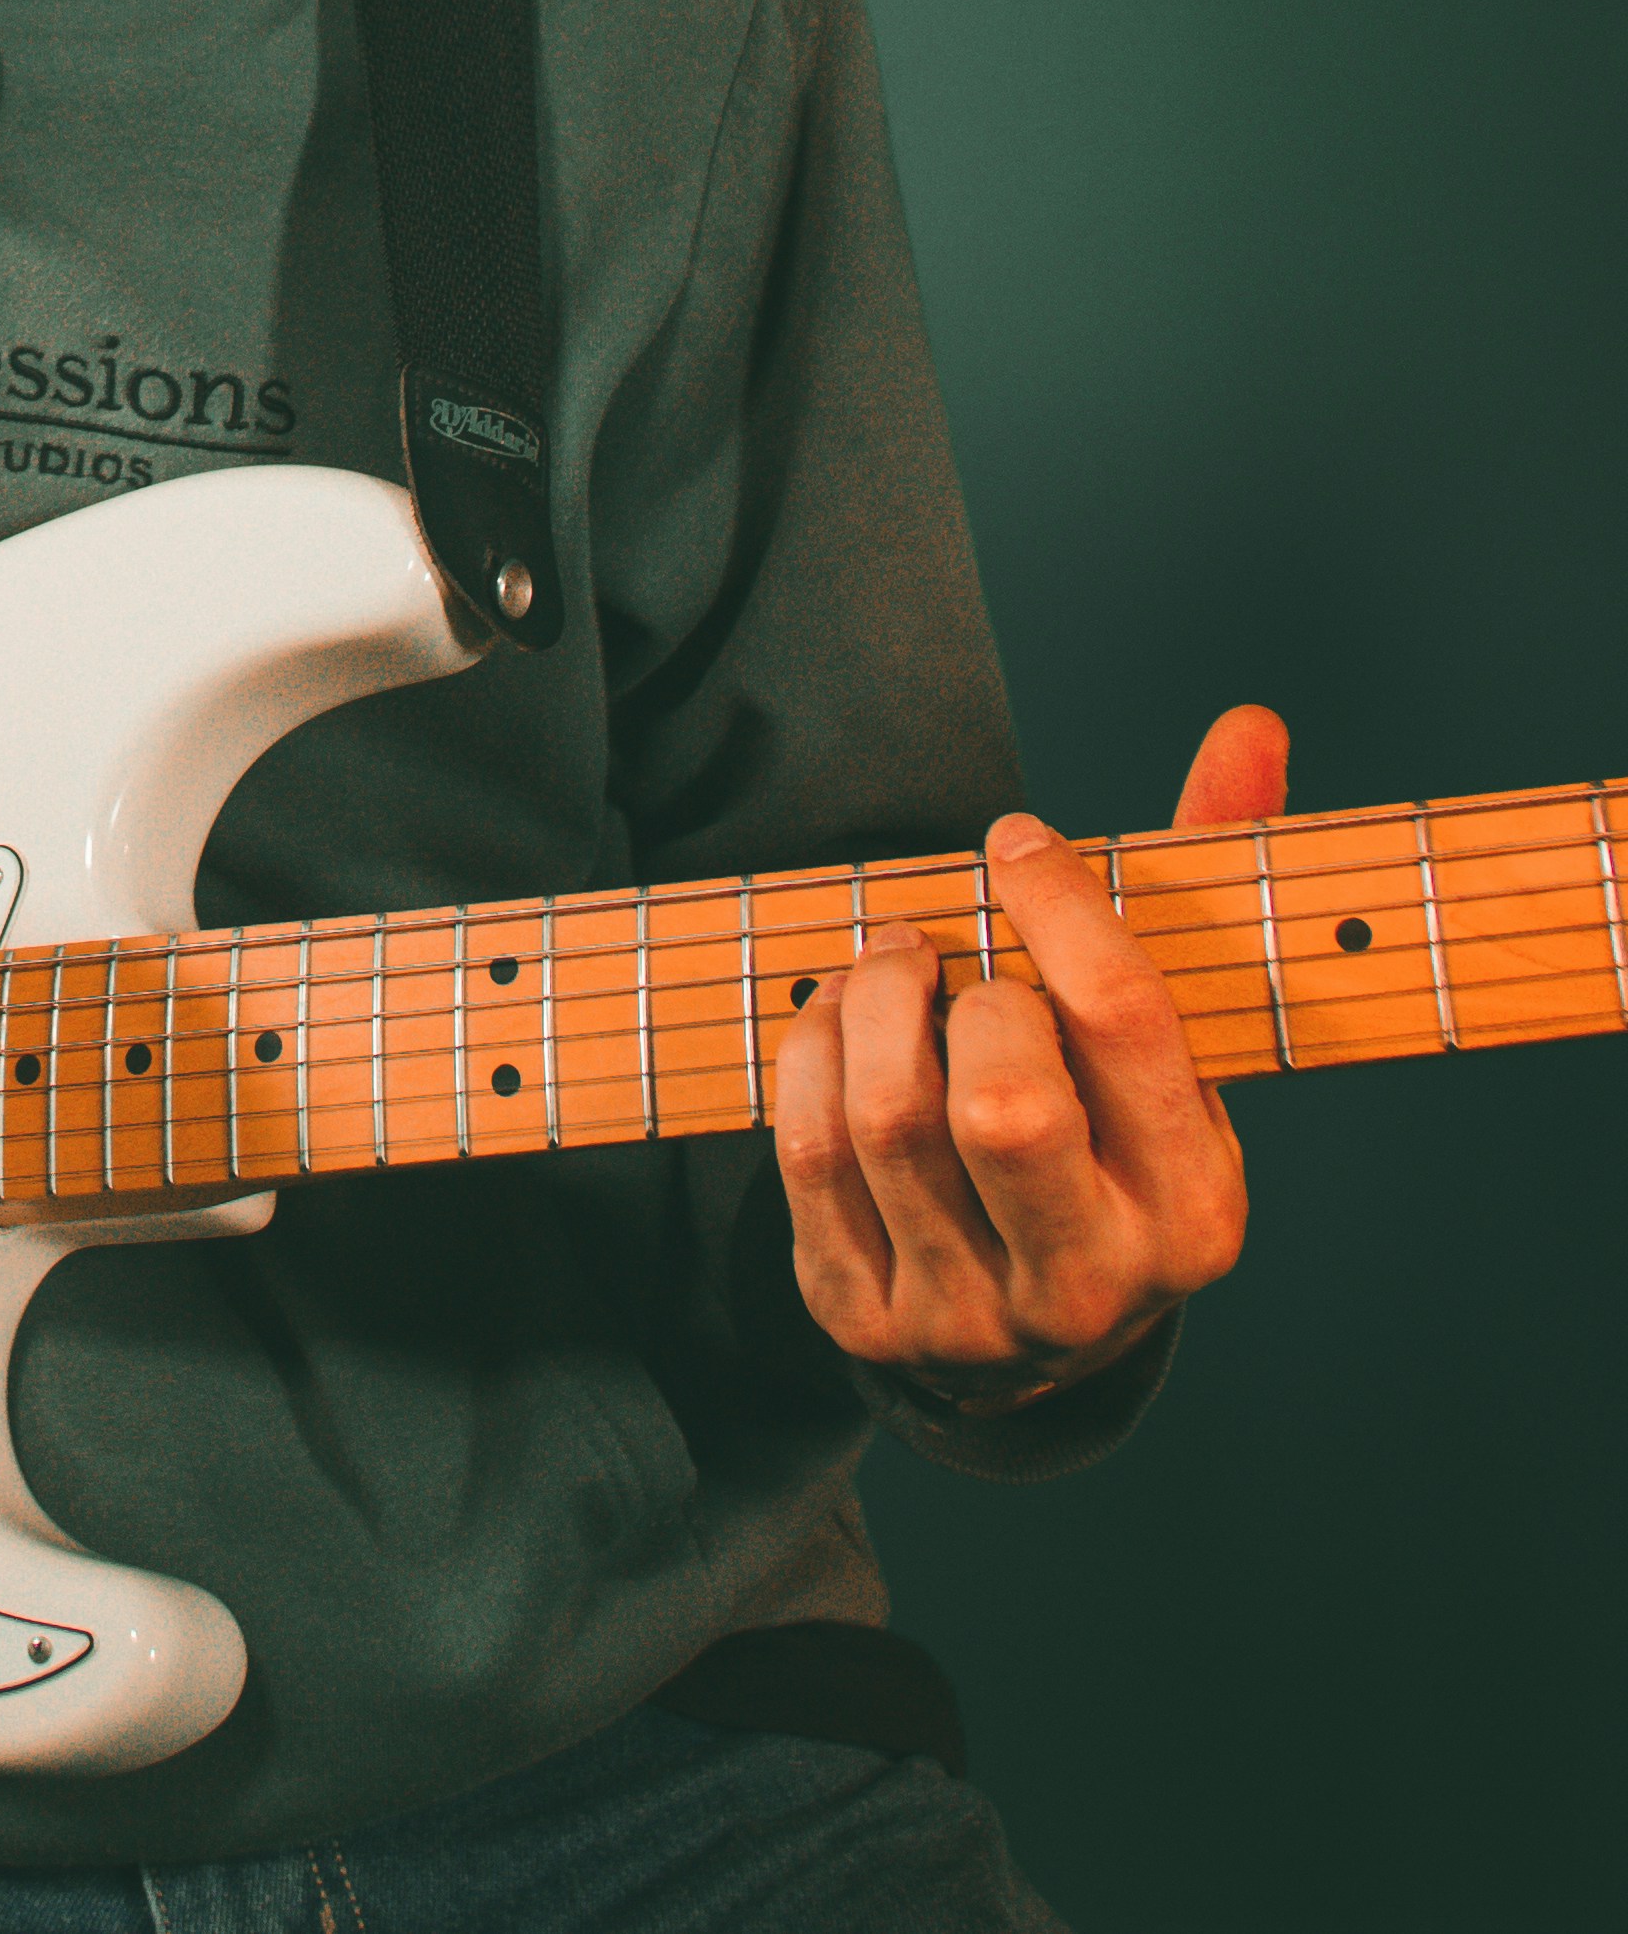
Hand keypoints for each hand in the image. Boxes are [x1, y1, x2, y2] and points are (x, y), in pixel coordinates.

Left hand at [771, 703, 1289, 1412]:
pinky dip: (811, 1055)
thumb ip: (1207, 879)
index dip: (1059, 903)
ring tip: (887, 966)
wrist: (1035, 1331)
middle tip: (947, 951)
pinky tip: (838, 1024)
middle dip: (964, 989)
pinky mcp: (867, 1318)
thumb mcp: (1177, 1040)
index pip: (1125, 1025)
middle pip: (1006, 1104)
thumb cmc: (1107, 1134)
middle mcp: (1093, 1282)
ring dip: (871, 1002)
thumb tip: (1250, 727)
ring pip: (891, 1121)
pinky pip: (810, 1155)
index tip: (1015, 843)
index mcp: (1195, 1210)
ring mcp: (974, 1315)